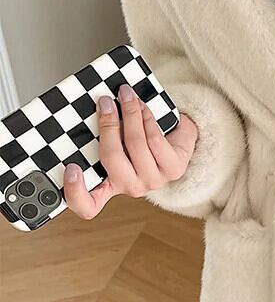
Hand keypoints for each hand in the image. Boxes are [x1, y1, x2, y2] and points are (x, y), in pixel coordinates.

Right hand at [63, 84, 197, 219]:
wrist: (177, 141)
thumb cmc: (142, 142)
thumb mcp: (117, 142)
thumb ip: (100, 136)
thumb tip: (92, 108)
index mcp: (110, 186)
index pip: (88, 205)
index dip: (76, 192)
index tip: (70, 168)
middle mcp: (131, 187)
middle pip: (112, 159)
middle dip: (108, 126)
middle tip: (105, 103)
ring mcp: (154, 181)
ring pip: (136, 145)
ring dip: (130, 115)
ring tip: (126, 96)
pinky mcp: (173, 169)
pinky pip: (155, 140)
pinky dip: (147, 119)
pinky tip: (143, 107)